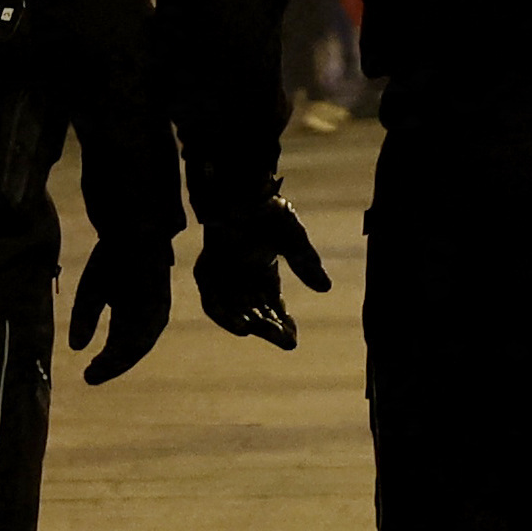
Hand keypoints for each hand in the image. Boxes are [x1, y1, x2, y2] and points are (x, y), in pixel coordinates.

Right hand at [70, 231, 174, 385]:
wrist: (130, 228)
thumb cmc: (111, 257)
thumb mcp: (91, 292)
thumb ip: (85, 319)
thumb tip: (76, 347)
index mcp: (130, 315)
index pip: (120, 346)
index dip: (105, 363)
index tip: (87, 376)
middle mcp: (146, 317)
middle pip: (130, 350)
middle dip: (111, 365)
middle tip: (90, 377)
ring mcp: (155, 311)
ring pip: (139, 344)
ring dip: (120, 359)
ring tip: (98, 369)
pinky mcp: (160, 302)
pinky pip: (147, 329)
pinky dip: (131, 342)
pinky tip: (114, 351)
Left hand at [192, 205, 329, 347]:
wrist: (238, 189)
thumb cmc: (267, 209)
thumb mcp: (293, 238)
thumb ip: (306, 262)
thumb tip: (326, 289)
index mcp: (264, 271)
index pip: (273, 306)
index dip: (282, 324)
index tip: (291, 341)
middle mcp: (243, 277)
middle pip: (255, 312)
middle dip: (268, 328)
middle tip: (284, 341)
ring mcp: (223, 275)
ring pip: (233, 310)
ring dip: (246, 323)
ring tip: (260, 334)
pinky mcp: (206, 270)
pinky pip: (212, 300)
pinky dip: (225, 314)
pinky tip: (241, 326)